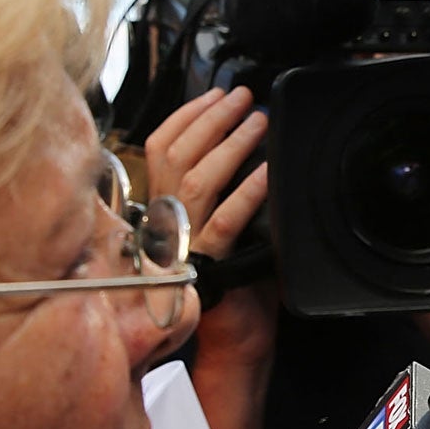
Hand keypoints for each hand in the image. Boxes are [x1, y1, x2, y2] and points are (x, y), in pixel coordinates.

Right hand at [145, 87, 269, 260]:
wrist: (235, 333)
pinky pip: (226, 220)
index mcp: (164, 205)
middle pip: (179, 155)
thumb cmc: (234, 275)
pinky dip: (248, 191)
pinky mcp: (211, 263)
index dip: (188, 115)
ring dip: (232, 145)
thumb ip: (218, 186)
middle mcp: (167, 219)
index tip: (217, 95)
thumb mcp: (218, 218)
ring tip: (259, 122)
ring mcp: (185, 241)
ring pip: (199, 180)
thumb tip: (241, 137)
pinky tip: (267, 171)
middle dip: (213, 118)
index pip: (162, 147)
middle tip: (245, 99)